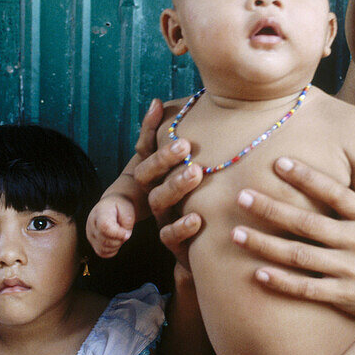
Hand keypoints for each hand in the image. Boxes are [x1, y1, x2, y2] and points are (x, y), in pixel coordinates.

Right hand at [86, 195, 136, 257]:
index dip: (118, 234)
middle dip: (119, 239)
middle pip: (105, 241)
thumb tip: (124, 237)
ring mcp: (90, 234)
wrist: (114, 206)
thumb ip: (127, 223)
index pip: (104, 227)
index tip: (126, 232)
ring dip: (116, 245)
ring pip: (104, 249)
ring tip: (119, 233)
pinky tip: (115, 239)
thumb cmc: (122, 207)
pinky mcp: (92, 243)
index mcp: (100, 212)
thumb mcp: (128, 210)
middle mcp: (91, 223)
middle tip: (124, 231)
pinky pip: (103, 253)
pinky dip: (112, 249)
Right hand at [130, 99, 203, 266]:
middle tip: (184, 145)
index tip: (157, 105)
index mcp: (160, 175)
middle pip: (149, 173)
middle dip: (164, 158)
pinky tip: (197, 218)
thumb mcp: (204, 165)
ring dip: (175, 186)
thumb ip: (193, 139)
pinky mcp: (176, 244)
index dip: (149, 126)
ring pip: (159, 201)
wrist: (208, 250)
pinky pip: (170, 236)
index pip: (146, 146)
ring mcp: (165, 218)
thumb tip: (184, 105)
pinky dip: (181, 227)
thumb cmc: (208, 200)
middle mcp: (157, 194)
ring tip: (195, 172)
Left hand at [231, 156, 354, 323]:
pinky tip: (257, 273)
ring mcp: (352, 270)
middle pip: (307, 222)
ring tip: (236, 234)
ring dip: (265, 244)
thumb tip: (314, 173)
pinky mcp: (344, 296)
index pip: (334, 192)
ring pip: (300, 255)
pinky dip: (281, 281)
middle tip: (241, 196)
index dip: (306, 177)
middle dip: (271, 208)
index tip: (277, 162)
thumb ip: (351, 204)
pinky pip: (306, 288)